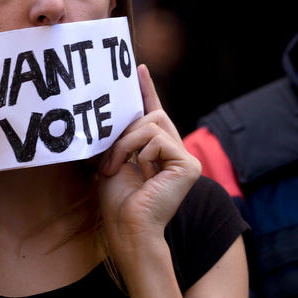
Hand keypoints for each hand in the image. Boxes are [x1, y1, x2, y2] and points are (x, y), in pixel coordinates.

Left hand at [98, 65, 200, 261]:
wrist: (128, 228)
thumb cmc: (118, 203)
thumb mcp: (113, 160)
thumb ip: (119, 137)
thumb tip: (112, 111)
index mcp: (158, 152)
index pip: (154, 114)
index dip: (146, 91)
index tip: (139, 69)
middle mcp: (175, 153)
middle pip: (151, 116)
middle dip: (124, 133)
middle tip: (109, 158)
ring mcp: (185, 159)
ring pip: (151, 125)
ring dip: (125, 145)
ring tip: (115, 168)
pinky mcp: (188, 165)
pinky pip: (157, 139)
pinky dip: (140, 154)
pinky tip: (143, 175)